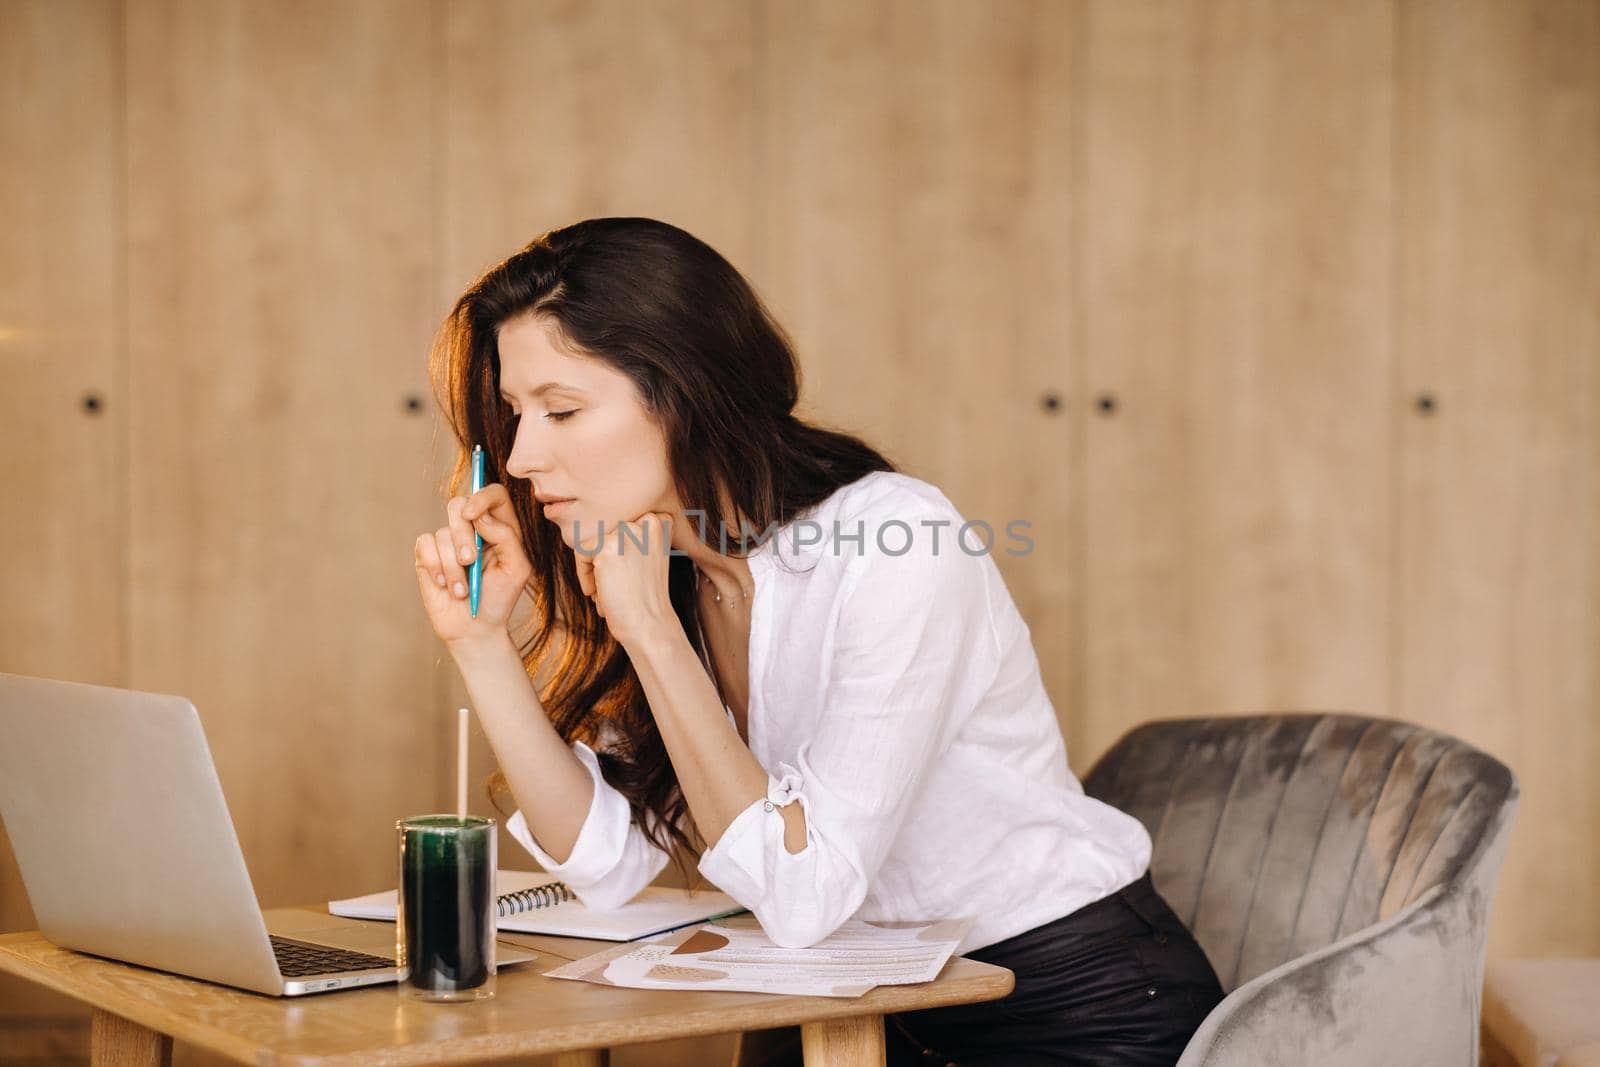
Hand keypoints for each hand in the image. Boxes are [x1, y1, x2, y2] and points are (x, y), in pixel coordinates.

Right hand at [413, 484, 531, 648]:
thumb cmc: (499, 598)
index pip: (494, 495)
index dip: (482, 496)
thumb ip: (506, 537)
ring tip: (462, 589)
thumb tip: (480, 516)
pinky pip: (425, 544)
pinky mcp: (428, 555)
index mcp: (499, 527)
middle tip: (470, 562)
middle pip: (459, 505)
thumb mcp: (517, 568)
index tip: (473, 515)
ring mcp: (448, 541)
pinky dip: (435, 567)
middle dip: (463, 536)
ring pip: (442, 533)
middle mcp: (473, 529)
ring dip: (452, 566)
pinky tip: (444, 585)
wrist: (475, 628)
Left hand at [573, 512, 677, 648]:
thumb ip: (633, 533)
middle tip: (614, 585)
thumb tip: (597, 517)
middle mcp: (646, 520)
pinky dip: (584, 575)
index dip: (618, 548)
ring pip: (593, 542)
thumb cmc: (646, 594)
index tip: (623, 570)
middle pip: (606, 531)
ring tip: (606, 592)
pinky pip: (581, 553)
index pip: (622, 522)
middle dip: (604, 560)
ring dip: (594, 568)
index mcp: (660, 519)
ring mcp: (626, 532)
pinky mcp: (606, 547)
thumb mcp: (649, 554)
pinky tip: (597, 594)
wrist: (649, 623)